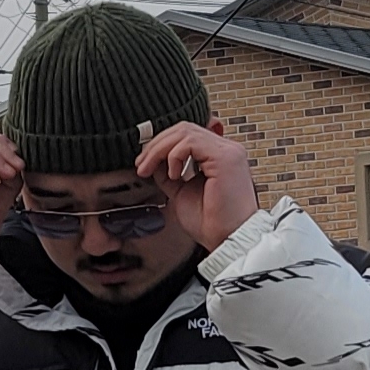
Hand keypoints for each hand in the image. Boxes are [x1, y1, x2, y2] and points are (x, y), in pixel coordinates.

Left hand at [137, 121, 258, 255]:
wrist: (227, 241)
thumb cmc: (211, 223)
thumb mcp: (181, 192)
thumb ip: (170, 173)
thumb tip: (153, 161)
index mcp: (219, 156)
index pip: (187, 135)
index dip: (161, 144)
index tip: (144, 163)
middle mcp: (227, 150)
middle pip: (184, 129)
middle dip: (156, 145)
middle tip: (141, 165)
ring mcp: (228, 152)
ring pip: (185, 132)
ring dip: (160, 149)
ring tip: (150, 169)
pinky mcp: (226, 158)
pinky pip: (190, 142)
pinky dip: (174, 155)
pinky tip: (173, 174)